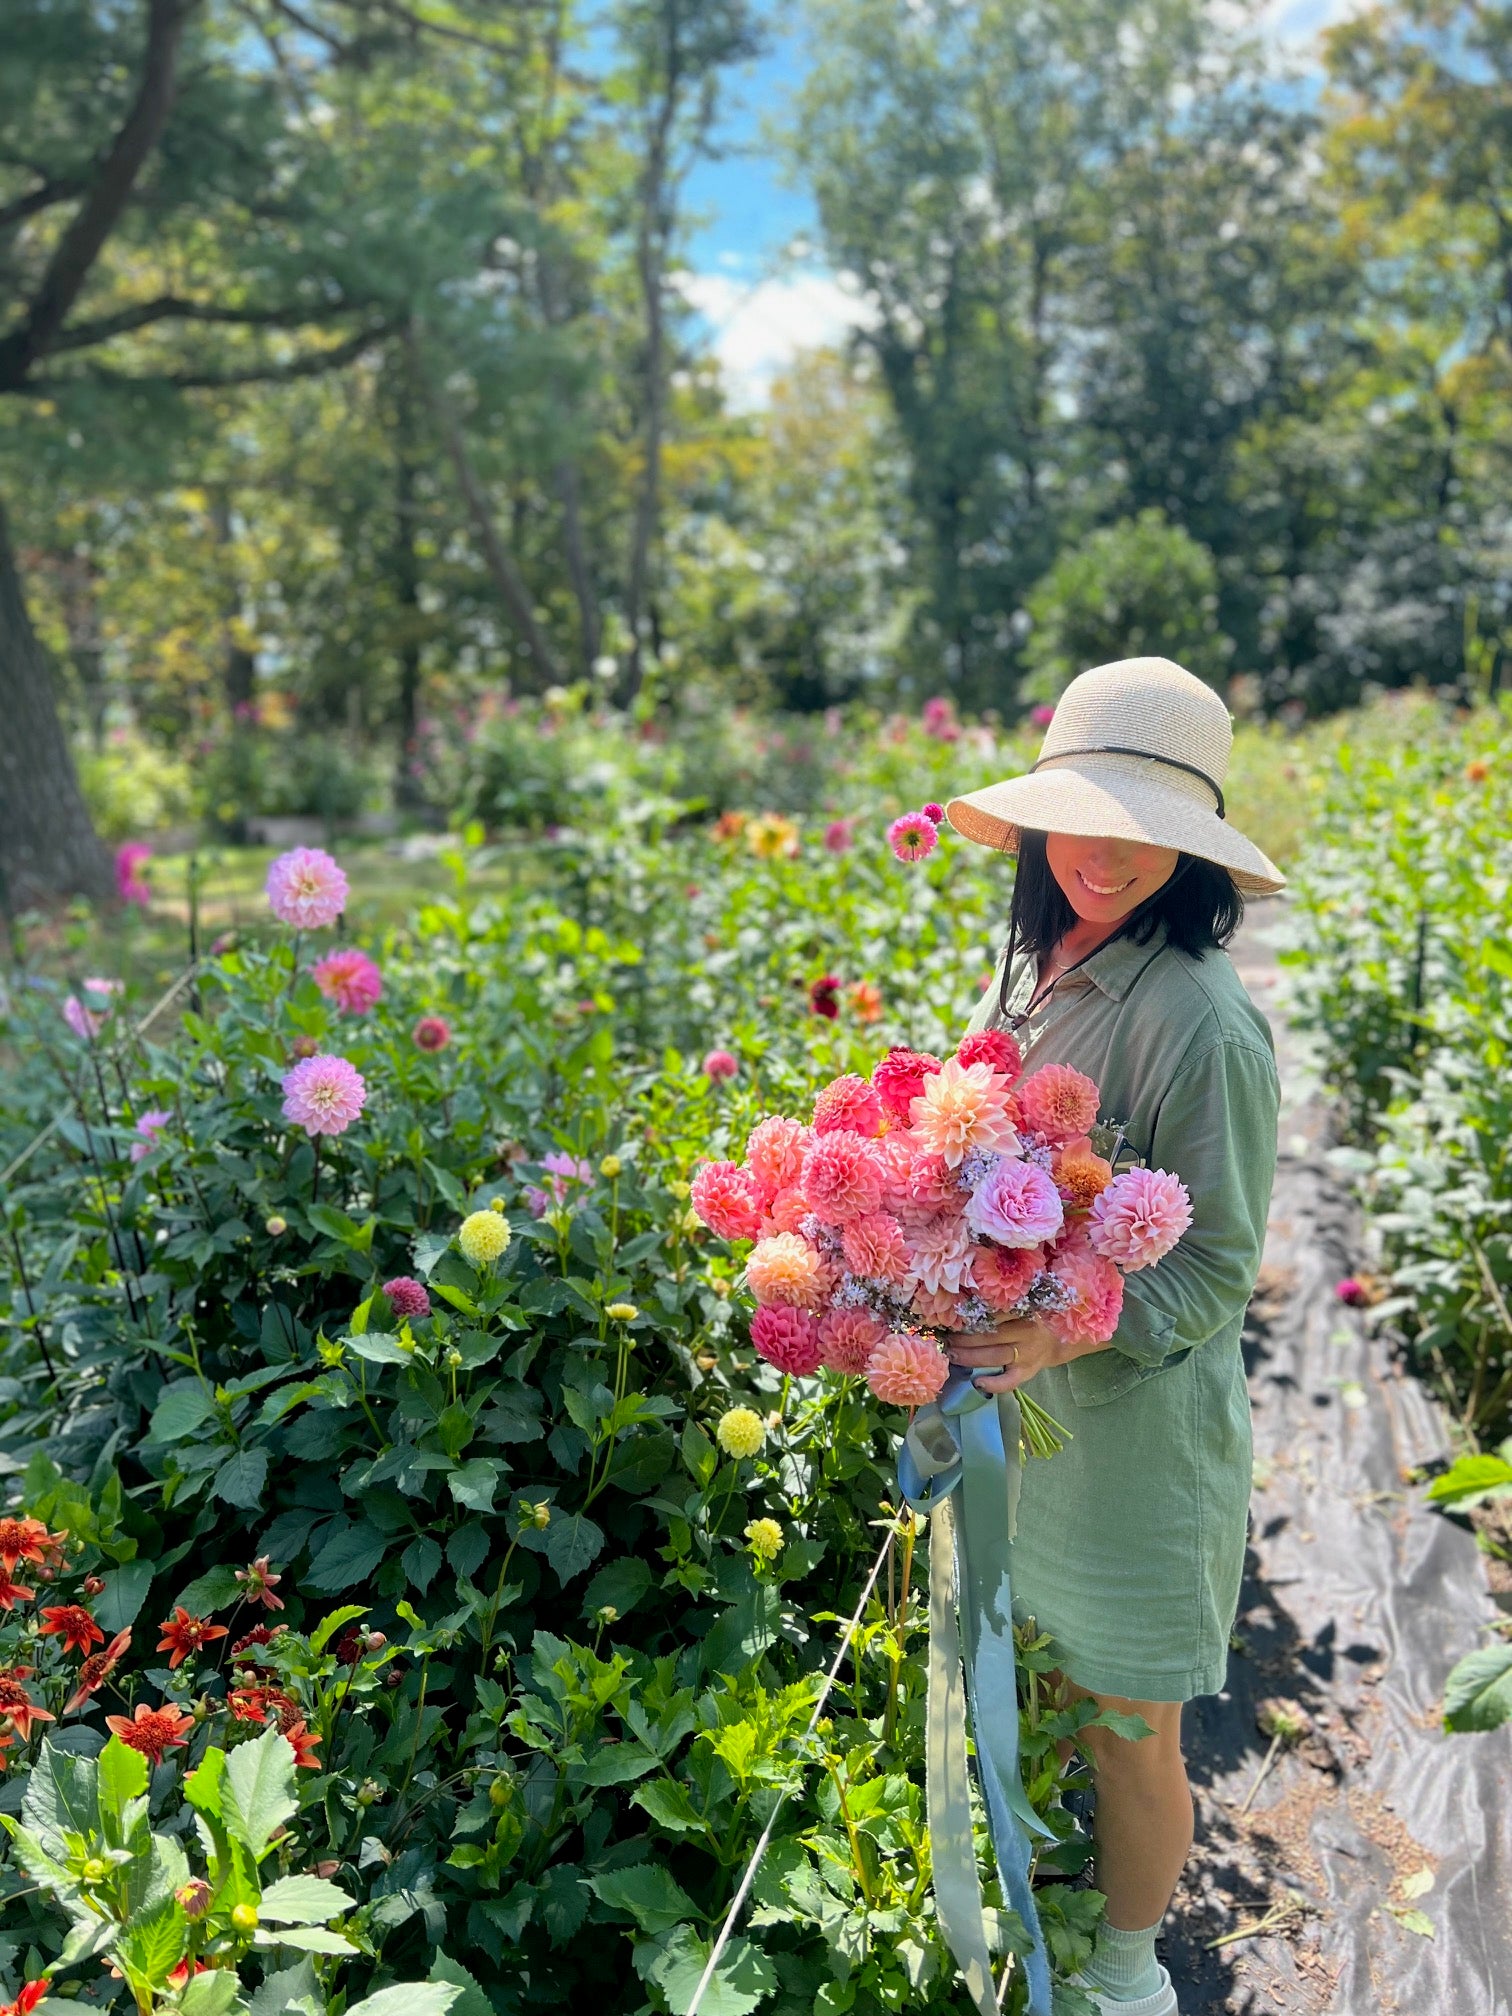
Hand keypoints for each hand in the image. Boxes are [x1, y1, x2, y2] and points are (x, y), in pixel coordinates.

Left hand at [947, 1315, 1096, 1393]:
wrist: (1056, 1342)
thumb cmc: (1030, 1322)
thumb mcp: (1020, 1308)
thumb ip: (999, 1308)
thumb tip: (963, 1306)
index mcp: (1022, 1313)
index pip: (992, 1315)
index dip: (970, 1318)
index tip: (952, 1320)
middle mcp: (1025, 1332)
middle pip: (990, 1336)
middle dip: (964, 1340)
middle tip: (947, 1340)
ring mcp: (1027, 1354)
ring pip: (995, 1356)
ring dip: (970, 1357)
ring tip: (952, 1356)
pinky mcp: (1027, 1373)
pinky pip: (1010, 1381)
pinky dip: (993, 1384)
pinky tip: (977, 1383)